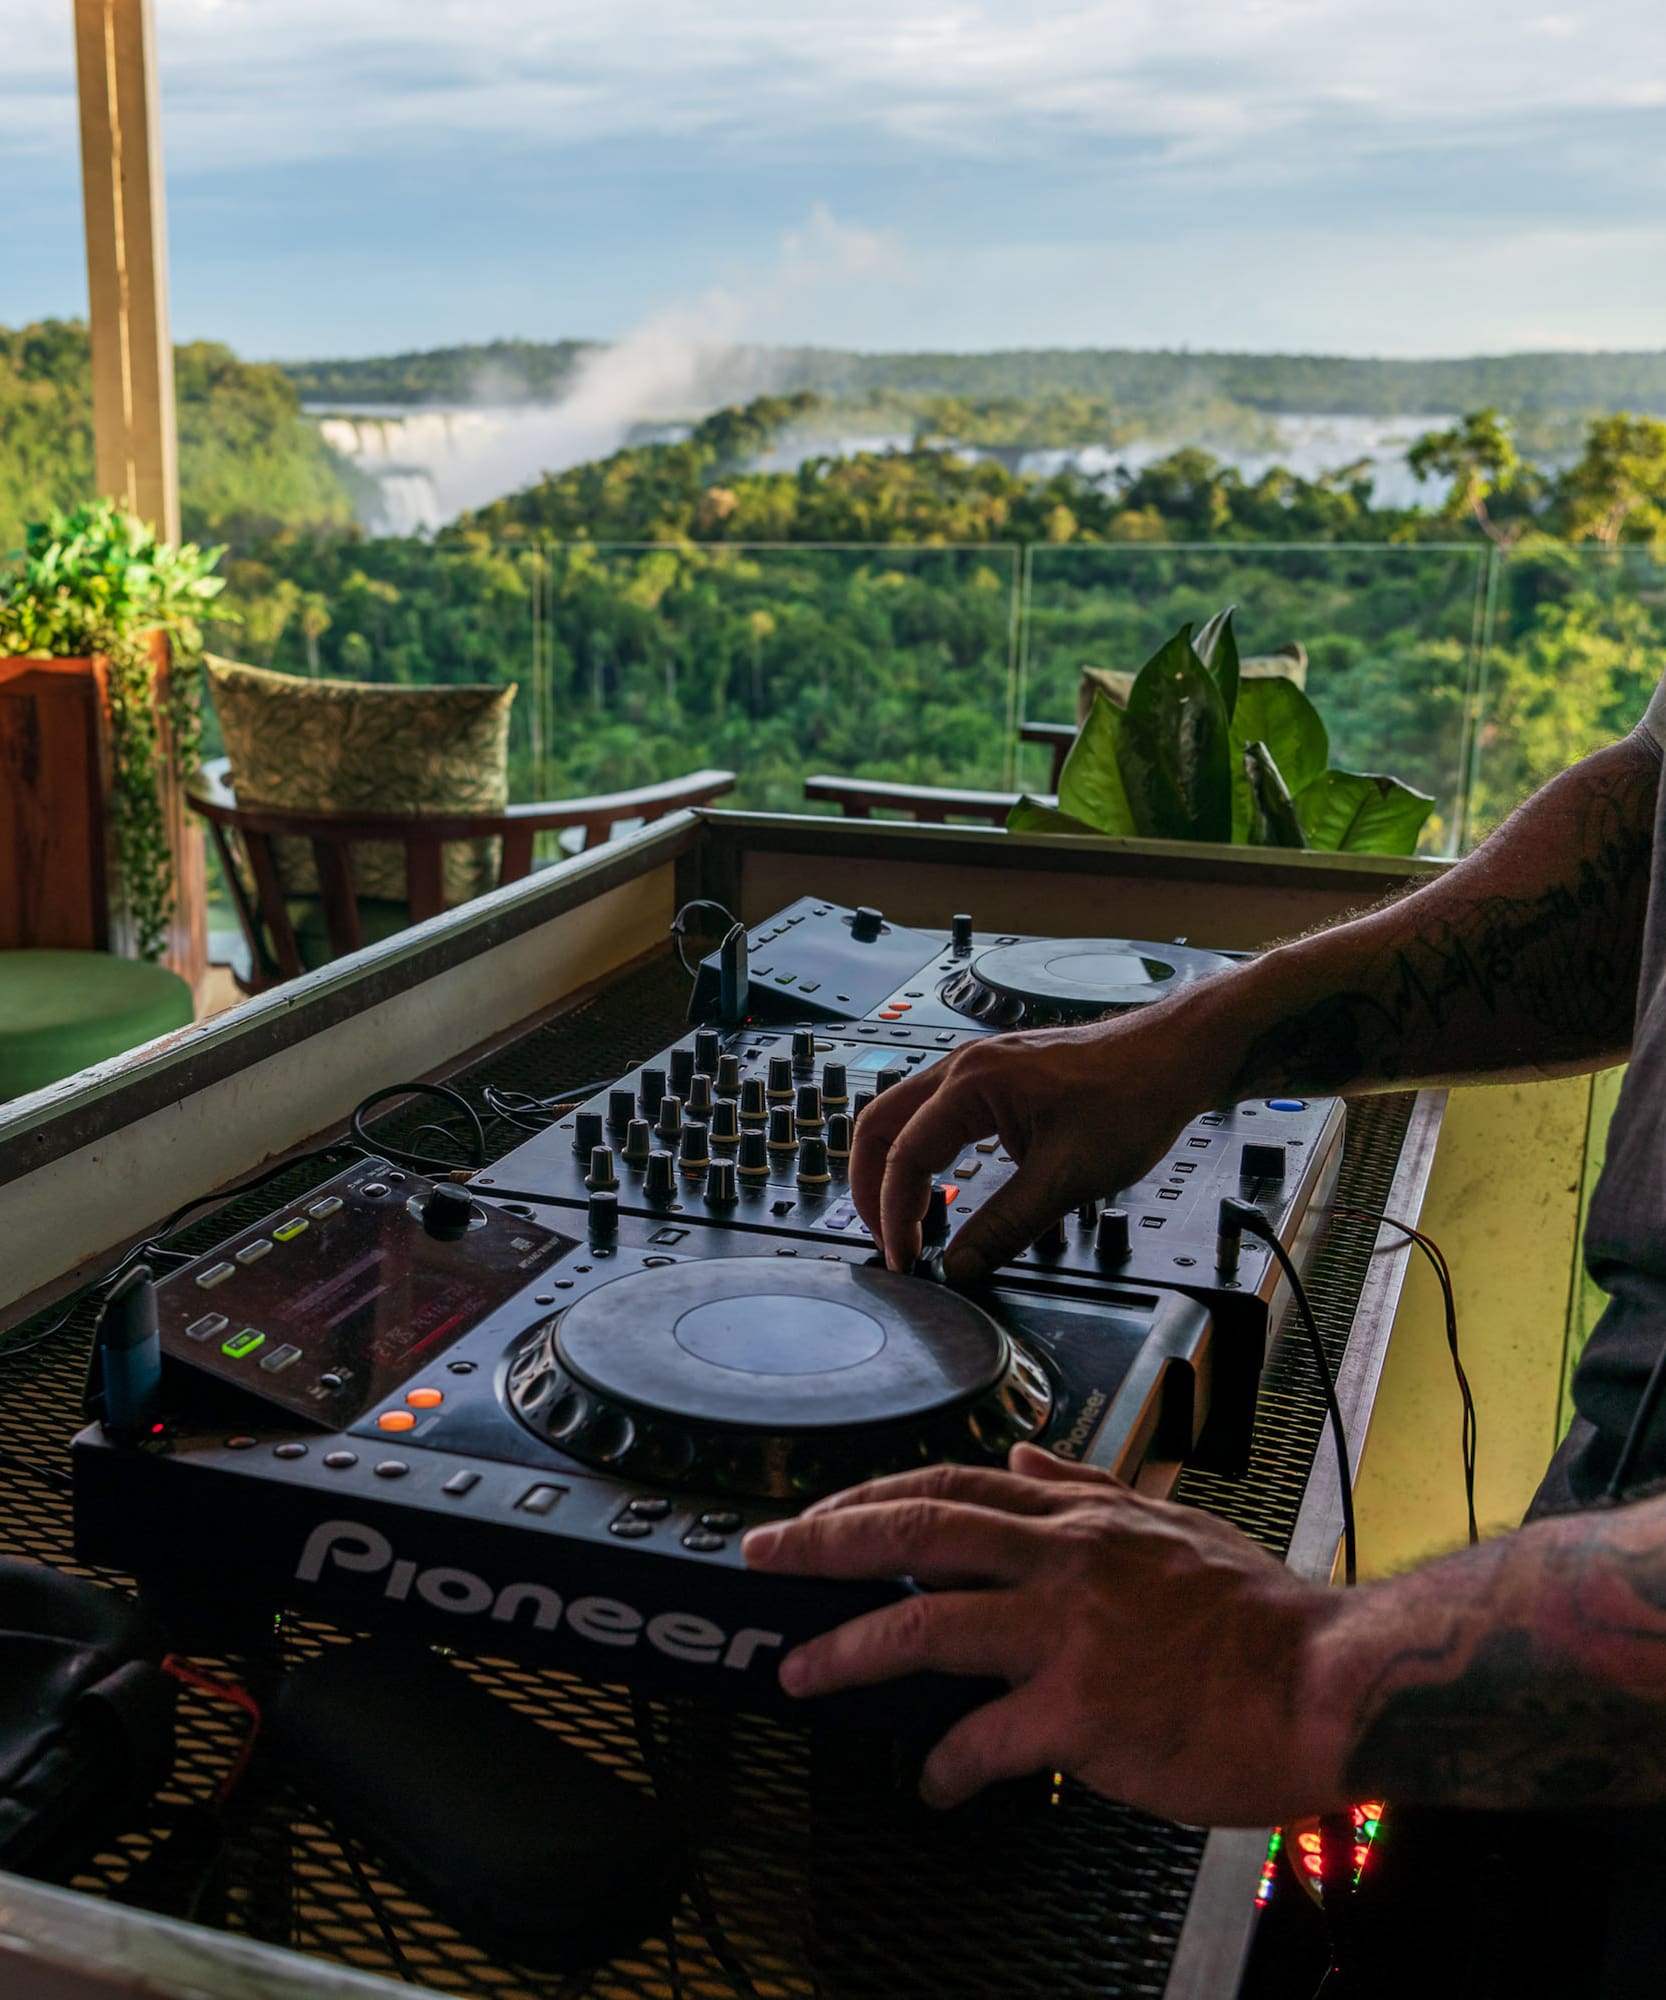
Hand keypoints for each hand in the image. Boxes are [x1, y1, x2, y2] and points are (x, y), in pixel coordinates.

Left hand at [743, 1445, 1346, 1824]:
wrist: (1328, 1681)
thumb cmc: (1256, 1614)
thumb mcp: (1168, 1523)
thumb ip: (1085, 1490)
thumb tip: (1025, 1461)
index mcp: (1078, 1519)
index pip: (949, 1486)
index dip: (869, 1497)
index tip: (814, 1513)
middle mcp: (1062, 1561)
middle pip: (915, 1532)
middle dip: (823, 1542)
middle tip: (761, 1554)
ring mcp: (1069, 1634)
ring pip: (926, 1627)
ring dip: (847, 1652)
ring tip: (799, 1674)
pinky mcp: (1083, 1711)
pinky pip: (985, 1740)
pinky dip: (945, 1765)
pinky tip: (933, 1781)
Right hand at [850, 1005, 1225, 1278]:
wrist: (1175, 1058)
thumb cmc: (1132, 1097)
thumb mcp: (1067, 1178)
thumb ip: (1006, 1226)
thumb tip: (960, 1266)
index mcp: (971, 1083)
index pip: (903, 1156)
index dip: (895, 1216)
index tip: (905, 1259)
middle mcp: (964, 1066)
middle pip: (880, 1124)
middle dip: (870, 1187)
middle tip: (885, 1240)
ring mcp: (978, 1067)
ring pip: (903, 1115)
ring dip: (894, 1168)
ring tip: (906, 1220)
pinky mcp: (997, 1077)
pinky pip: (934, 1112)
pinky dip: (921, 1151)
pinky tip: (940, 1185)